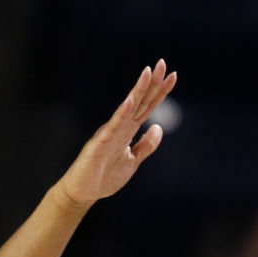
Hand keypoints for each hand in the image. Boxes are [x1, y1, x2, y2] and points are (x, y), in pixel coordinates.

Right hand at [58, 60, 176, 208]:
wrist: (85, 191)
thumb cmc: (105, 176)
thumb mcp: (133, 161)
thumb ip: (145, 145)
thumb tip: (159, 127)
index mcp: (129, 131)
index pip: (147, 107)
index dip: (160, 93)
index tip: (173, 76)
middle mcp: (120, 127)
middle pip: (140, 102)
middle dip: (152, 84)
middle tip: (163, 63)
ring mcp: (110, 133)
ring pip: (128, 109)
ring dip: (138, 90)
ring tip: (148, 73)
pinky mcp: (101, 143)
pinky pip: (113, 126)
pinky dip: (122, 114)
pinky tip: (131, 101)